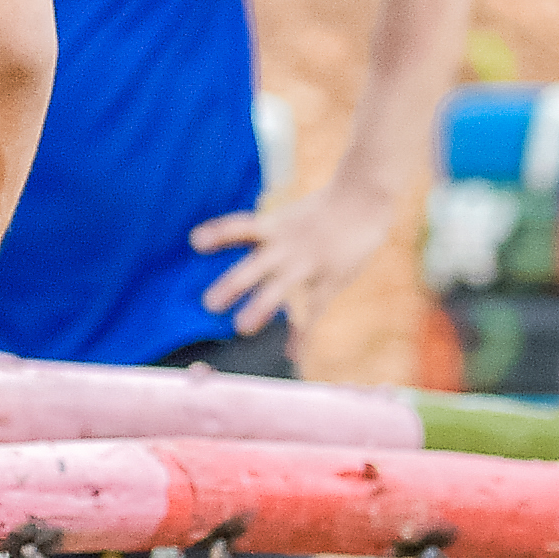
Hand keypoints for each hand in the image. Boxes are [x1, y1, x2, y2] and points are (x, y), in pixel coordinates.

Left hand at [191, 178, 397, 337]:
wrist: (362, 201)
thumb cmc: (321, 210)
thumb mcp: (289, 216)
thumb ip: (264, 234)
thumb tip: (231, 244)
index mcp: (274, 227)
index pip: (240, 227)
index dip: (219, 234)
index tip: (196, 242)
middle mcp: (285, 245)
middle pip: (255, 264)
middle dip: (233, 284)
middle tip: (210, 303)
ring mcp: (307, 263)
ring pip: (280, 287)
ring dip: (261, 307)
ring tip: (241, 327)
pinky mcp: (329, 280)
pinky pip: (313, 312)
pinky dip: (301, 336)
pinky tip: (291, 356)